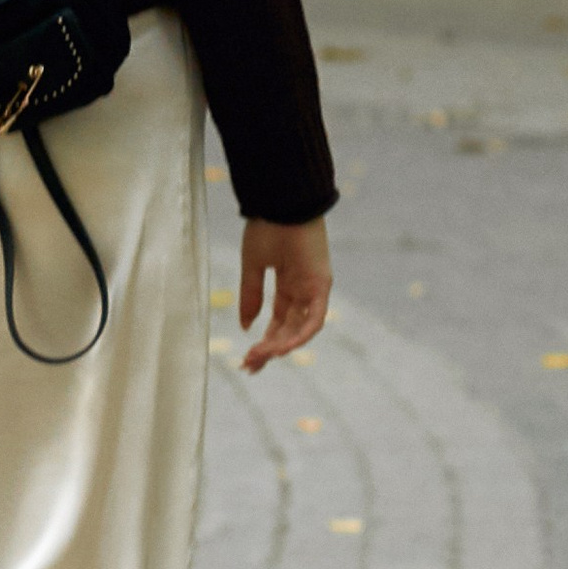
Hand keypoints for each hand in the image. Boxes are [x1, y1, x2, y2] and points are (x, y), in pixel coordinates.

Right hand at [240, 215, 330, 370]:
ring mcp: (314, 288)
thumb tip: (245, 327)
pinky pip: (314, 317)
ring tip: (260, 357)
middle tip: (250, 366)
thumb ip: (251, 296)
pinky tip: (281, 347)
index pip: (279, 321)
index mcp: (289, 283)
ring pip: (301, 328)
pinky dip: (300, 334)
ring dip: (281, 345)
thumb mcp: (253, 266)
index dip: (264, 341)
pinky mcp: (321, 284)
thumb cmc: (266, 226)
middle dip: (270, 350)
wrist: (281, 202)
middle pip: (289, 329)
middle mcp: (304, 289)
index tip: (248, 358)